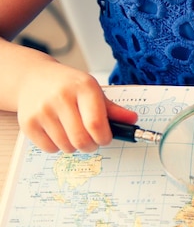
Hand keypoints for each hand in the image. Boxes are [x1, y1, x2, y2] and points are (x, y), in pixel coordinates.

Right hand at [17, 62, 137, 152]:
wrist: (33, 78)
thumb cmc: (68, 85)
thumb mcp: (92, 90)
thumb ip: (113, 108)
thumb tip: (132, 120)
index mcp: (83, 87)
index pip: (96, 123)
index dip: (104, 138)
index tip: (105, 138)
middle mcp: (61, 97)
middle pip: (81, 139)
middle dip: (91, 145)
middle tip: (91, 139)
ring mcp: (43, 110)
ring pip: (66, 147)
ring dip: (74, 146)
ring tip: (72, 131)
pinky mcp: (28, 123)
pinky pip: (49, 149)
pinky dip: (57, 146)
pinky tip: (57, 131)